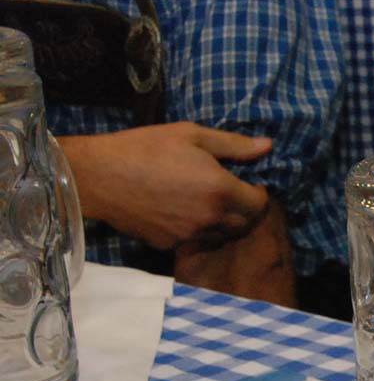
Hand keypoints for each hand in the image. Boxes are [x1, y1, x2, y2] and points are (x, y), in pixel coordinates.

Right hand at [59, 122, 271, 249]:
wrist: (99, 175)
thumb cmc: (145, 148)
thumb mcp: (191, 135)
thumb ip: (234, 145)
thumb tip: (267, 147)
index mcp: (220, 190)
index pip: (260, 205)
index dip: (259, 194)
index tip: (249, 183)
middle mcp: (210, 218)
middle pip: (244, 225)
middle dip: (245, 210)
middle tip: (232, 193)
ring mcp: (189, 235)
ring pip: (221, 236)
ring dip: (224, 222)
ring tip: (208, 202)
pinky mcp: (170, 245)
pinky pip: (195, 241)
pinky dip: (198, 230)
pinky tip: (183, 211)